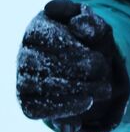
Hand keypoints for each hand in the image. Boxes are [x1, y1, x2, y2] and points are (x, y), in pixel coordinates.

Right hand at [16, 0, 127, 131]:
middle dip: (81, 70)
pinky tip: (86, 102)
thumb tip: (79, 24)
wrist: (92, 69)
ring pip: (43, 86)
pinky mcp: (27, 101)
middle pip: (46, 63)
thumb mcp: (97, 28)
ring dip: (78, 89)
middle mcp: (24, 54)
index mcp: (38, 28)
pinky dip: (64, 107)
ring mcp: (23, 78)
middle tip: (104, 73)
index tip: (99, 58)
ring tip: (104, 89)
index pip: (48, 37)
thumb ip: (91, 22)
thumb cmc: (90, 43)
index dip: (75, 50)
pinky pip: (37, 109)